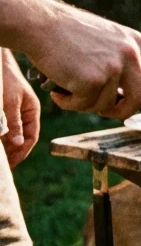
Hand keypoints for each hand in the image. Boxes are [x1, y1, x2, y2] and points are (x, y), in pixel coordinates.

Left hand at [1, 50, 39, 167]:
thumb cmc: (4, 79)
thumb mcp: (8, 102)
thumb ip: (14, 122)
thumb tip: (19, 143)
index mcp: (32, 111)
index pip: (30, 138)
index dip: (21, 153)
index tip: (9, 166)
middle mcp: (25, 113)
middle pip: (21, 138)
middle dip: (12, 152)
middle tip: (2, 165)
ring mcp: (15, 111)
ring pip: (12, 133)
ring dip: (5, 144)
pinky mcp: (5, 108)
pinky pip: (5, 126)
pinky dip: (1, 135)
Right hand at [24, 5, 140, 121]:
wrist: (39, 23)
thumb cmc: (67, 33)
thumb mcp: (108, 39)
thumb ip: (125, 62)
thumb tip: (135, 94)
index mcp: (136, 43)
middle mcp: (130, 55)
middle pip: (140, 98)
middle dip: (124, 112)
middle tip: (106, 114)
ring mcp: (113, 68)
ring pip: (107, 105)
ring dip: (85, 104)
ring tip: (68, 89)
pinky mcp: (92, 80)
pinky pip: (84, 105)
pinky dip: (68, 104)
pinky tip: (58, 90)